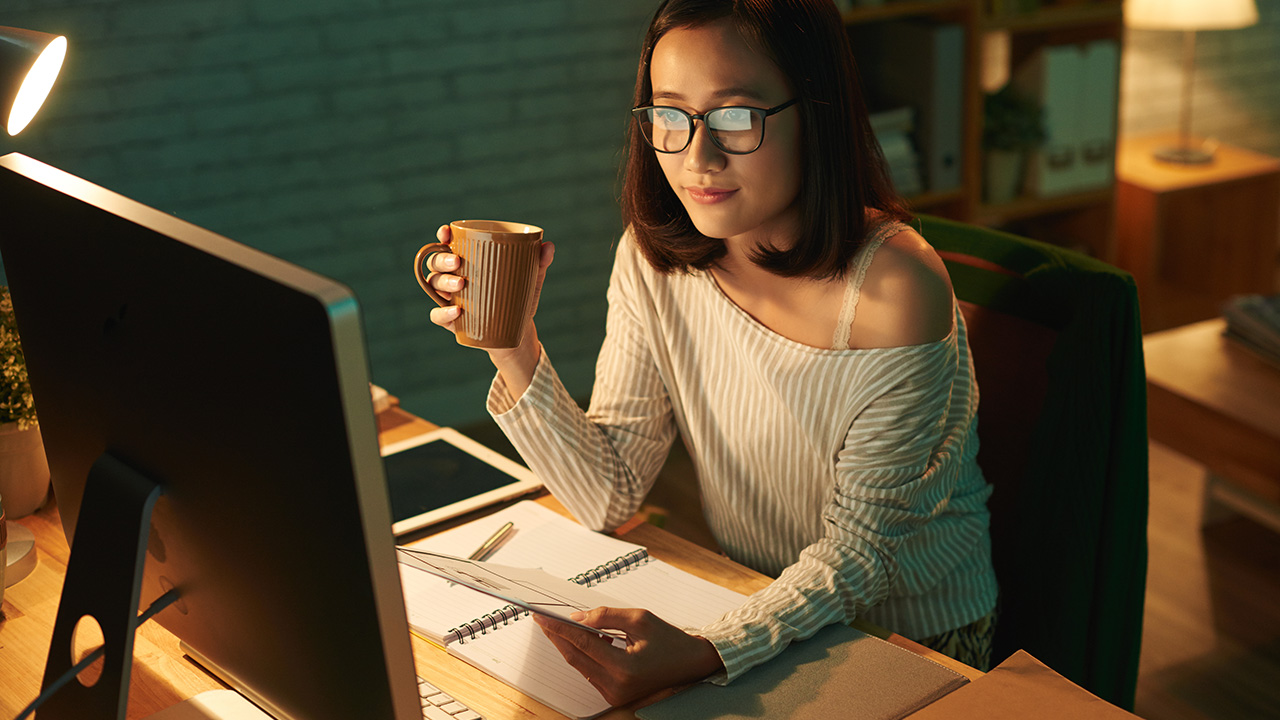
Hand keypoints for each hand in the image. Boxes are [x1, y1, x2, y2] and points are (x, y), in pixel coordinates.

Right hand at [424, 224, 555, 349]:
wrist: (516, 332)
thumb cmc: (518, 298)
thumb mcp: (530, 280)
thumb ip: (539, 263)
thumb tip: (549, 245)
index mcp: (468, 261)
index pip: (448, 244)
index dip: (443, 235)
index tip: (446, 232)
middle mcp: (453, 277)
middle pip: (436, 263)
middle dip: (443, 259)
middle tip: (458, 262)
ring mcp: (449, 298)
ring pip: (434, 285)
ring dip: (444, 282)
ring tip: (461, 284)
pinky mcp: (451, 320)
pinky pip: (438, 316)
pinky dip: (443, 313)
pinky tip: (457, 311)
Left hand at [533, 607, 723, 706]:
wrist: (691, 664)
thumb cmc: (670, 641)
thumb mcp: (640, 619)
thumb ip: (606, 616)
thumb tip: (578, 618)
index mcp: (625, 668)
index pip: (583, 643)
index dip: (559, 627)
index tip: (542, 616)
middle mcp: (617, 686)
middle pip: (575, 657)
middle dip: (557, 636)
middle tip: (542, 619)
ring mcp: (615, 694)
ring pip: (580, 666)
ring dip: (568, 645)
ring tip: (556, 626)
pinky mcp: (614, 695)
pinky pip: (590, 672)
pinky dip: (582, 654)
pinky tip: (579, 638)